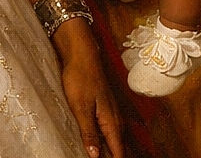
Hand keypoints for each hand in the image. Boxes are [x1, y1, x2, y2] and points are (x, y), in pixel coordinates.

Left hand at [52, 16, 123, 157]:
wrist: (82, 54)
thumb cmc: (81, 78)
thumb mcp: (81, 107)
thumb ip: (89, 132)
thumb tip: (95, 156)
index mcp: (111, 122)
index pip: (119, 152)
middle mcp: (115, 118)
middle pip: (119, 147)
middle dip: (115, 157)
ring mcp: (111, 111)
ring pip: (115, 138)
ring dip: (112, 150)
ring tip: (104, 156)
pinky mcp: (104, 106)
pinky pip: (109, 129)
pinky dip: (107, 140)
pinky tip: (99, 143)